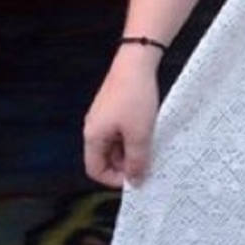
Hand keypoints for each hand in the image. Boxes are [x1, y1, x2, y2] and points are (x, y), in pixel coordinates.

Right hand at [83, 49, 160, 188]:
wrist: (136, 63)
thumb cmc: (135, 98)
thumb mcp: (139, 134)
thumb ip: (137, 160)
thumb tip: (135, 181)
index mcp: (93, 136)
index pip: (95, 169)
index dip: (113, 179)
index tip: (136, 179)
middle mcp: (93, 127)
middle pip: (105, 157)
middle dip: (125, 164)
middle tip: (148, 164)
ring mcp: (103, 117)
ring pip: (115, 144)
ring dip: (131, 150)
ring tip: (151, 147)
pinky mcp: (114, 107)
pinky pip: (121, 130)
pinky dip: (133, 136)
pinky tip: (149, 132)